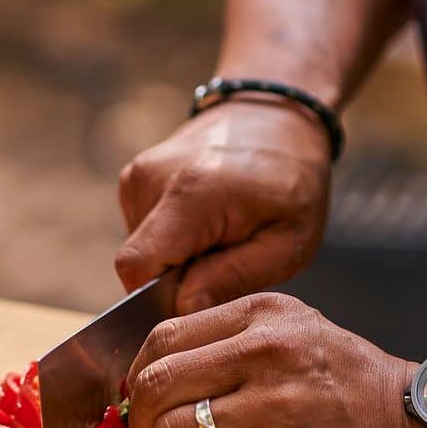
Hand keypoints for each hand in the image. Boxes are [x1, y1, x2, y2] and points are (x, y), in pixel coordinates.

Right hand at [115, 98, 331, 314]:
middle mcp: (151, 180)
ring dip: (176, 260)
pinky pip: (144, 233)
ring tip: (220, 238)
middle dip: (176, 280)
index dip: (159, 299)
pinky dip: (172, 241)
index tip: (200, 300)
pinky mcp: (134, 179)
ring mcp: (137, 176)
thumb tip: (181, 309)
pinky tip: (205, 223)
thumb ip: (233, 278)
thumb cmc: (292, 182)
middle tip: (226, 262)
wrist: (276, 118)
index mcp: (190, 194)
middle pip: (140, 265)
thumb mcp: (287, 242)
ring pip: (142, 252)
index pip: (136, 268)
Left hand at [125, 292, 426, 427]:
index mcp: (262, 315)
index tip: (145, 397)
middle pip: (158, 385)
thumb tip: (152, 372)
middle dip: (144, 420)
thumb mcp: (295, 330)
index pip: (163, 338)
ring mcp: (274, 409)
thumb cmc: (348, 383)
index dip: (139, 375)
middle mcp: (265, 354)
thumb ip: (230, 338)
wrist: (419, 427)